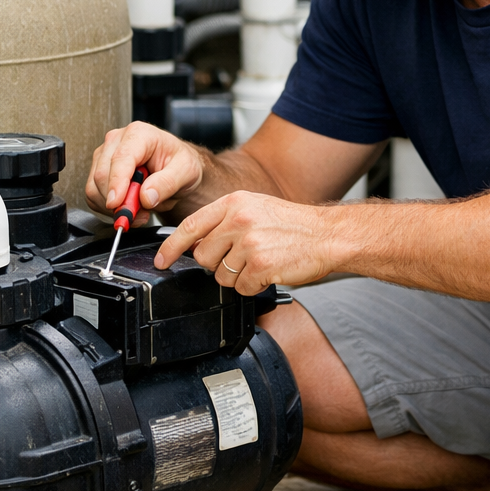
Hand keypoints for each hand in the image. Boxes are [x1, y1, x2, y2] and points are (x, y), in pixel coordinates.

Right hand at [86, 122, 203, 222]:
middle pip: (103, 175)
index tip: (116, 203)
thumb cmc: (180, 164)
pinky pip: (93, 196)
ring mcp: (104, 155)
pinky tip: (128, 205)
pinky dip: (107, 208)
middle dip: (119, 201)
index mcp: (139, 134)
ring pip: (94, 187)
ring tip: (140, 208)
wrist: (177, 169)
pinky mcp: (98, 171)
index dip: (116, 183)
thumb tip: (146, 197)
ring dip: (114, 206)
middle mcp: (117, 141)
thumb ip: (167, 183)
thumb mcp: (186, 171)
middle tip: (141, 214)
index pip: (120, 159)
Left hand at [156, 191, 339, 295]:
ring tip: (259, 262)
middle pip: (203, 256)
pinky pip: (241, 288)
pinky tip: (269, 271)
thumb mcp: (255, 207)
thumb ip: (226, 220)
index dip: (171, 247)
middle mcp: (239, 220)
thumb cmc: (294, 224)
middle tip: (240, 259)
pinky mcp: (260, 266)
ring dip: (238, 277)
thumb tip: (199, 243)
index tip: (161, 260)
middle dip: (216, 264)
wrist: (327, 234)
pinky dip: (253, 286)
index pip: (190, 226)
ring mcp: (249, 243)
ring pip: (221, 276)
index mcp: (234, 203)